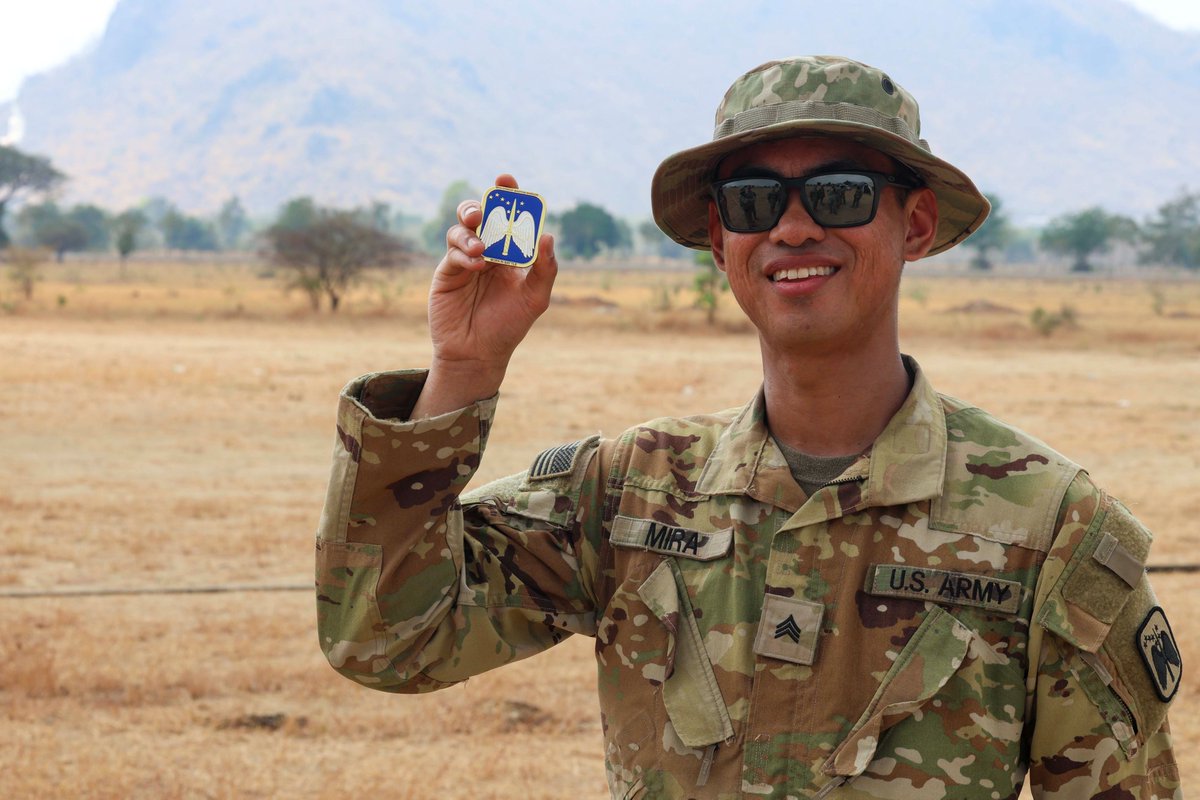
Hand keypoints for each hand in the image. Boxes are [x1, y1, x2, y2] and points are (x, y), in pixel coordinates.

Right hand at [414, 174, 557, 416]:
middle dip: (481, 204)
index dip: (508, 195)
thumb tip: (548, 236)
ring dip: (470, 230)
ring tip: (481, 248)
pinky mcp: (448, 271)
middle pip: (481, 214)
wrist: (478, 352)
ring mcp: (466, 259)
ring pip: (462, 228)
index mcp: (512, 252)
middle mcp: (489, 250)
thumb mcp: (535, 299)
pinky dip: (464, 252)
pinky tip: (477, 265)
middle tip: (484, 210)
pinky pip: (453, 251)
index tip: (506, 180)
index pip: (510, 216)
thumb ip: (545, 269)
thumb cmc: (509, 326)